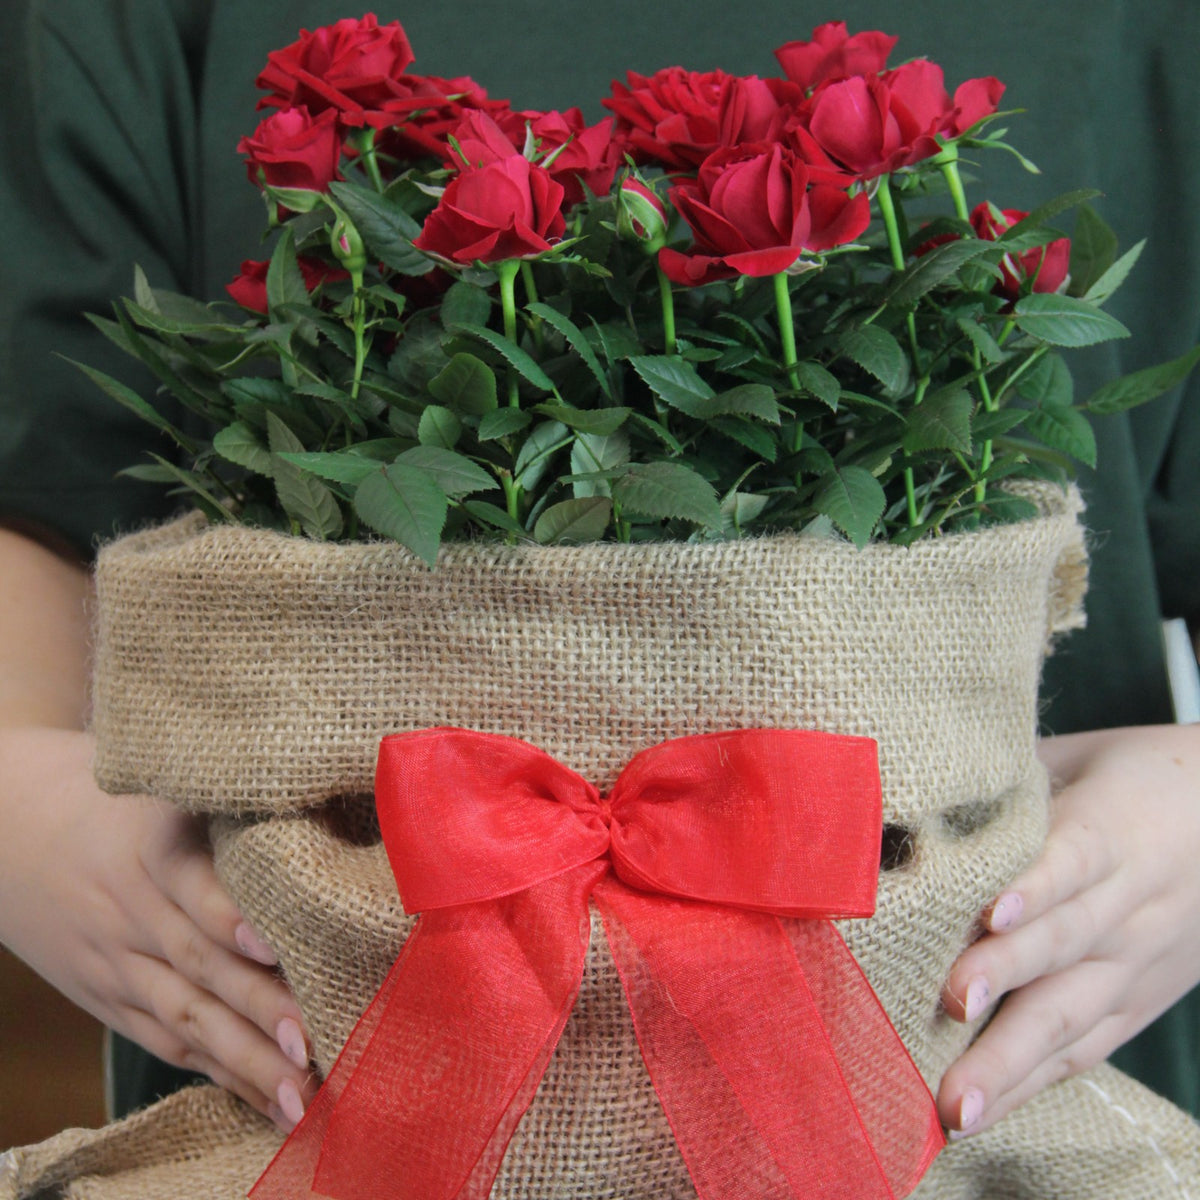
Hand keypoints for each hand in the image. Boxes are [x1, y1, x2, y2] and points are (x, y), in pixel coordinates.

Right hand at [0, 726, 316, 1131]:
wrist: (22, 836)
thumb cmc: (129, 804)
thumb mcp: (168, 787)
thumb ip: (235, 800)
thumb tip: (327, 797)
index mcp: (149, 848)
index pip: (190, 885)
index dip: (228, 916)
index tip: (275, 945)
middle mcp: (133, 912)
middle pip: (197, 964)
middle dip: (257, 1007)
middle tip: (312, 1040)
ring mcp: (119, 965)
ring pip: (183, 1017)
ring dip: (244, 1059)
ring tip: (300, 1094)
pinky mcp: (113, 1001)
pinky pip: (166, 1044)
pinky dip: (218, 1073)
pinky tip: (265, 1100)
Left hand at [937, 724, 1199, 1135]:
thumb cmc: (1135, 774)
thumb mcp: (1080, 756)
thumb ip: (1012, 780)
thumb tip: (920, 783)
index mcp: (1111, 831)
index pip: (1071, 859)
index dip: (1033, 886)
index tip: (989, 911)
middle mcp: (1128, 904)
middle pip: (1065, 943)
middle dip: (1005, 976)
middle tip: (951, 1004)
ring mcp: (1137, 961)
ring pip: (1072, 1012)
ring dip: (1012, 1061)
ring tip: (957, 1105)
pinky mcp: (1139, 1002)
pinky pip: (1086, 1047)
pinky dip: (1036, 1081)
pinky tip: (987, 1114)